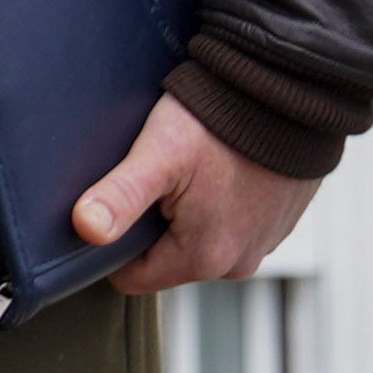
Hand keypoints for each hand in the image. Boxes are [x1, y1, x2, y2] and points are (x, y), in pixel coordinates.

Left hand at [77, 94, 321, 294]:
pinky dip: (217, 202)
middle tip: (155, 177)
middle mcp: (238, 263)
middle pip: (165, 258)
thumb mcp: (160, 154)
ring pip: (197, 241)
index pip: (132, 276)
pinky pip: (229, 225)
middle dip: (151, 224)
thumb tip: (86, 229)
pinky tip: (216, 169)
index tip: (114, 203)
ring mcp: (262, 245)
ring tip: (187, 169)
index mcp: (204, 258)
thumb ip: (121, 195)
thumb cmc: (223, 121)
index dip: (114, 242)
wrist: (286, 95)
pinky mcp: (276, 225)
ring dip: (185, 212)